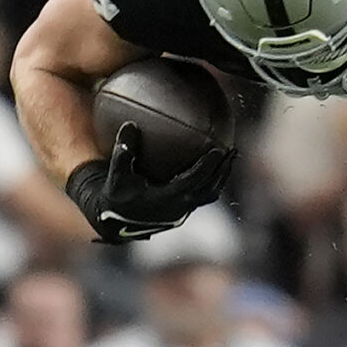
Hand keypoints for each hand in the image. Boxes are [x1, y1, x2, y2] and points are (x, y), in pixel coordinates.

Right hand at [63, 123, 232, 243]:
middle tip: (233, 151)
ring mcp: (181, 212)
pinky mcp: (180, 212)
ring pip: (208, 195)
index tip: (219, 149)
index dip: (207, 167)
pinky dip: (209, 180)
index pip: (194, 181)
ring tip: (228, 158)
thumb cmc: (116, 195)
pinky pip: (201, 195)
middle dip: (223, 171)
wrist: (113, 221)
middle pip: (210, 190)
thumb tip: (130, 125)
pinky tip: (210, 166)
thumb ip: (123, 152)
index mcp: (167, 199)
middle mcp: (179, 208)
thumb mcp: (116, 174)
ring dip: (220, 177)